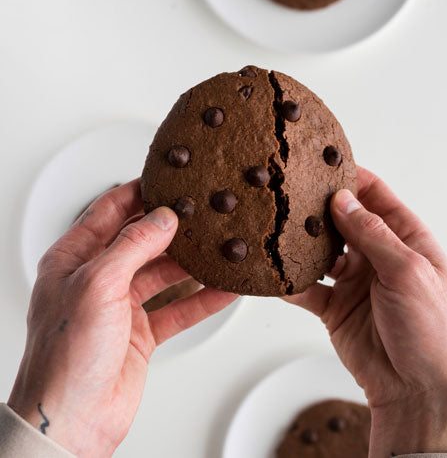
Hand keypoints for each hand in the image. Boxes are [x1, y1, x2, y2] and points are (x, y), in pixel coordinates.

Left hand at [8, 180, 236, 456]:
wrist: (74, 419)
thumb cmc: (66, 357)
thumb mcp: (97, 286)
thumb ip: (132, 247)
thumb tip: (163, 218)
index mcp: (75, 260)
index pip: (109, 211)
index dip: (139, 194)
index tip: (169, 181)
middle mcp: (99, 279)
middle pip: (143, 241)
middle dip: (173, 228)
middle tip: (202, 213)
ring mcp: (122, 306)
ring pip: (165, 274)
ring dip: (192, 264)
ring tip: (219, 248)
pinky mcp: (142, 331)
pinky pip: (179, 307)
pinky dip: (202, 299)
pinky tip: (224, 289)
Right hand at [286, 166, 446, 456]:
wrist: (417, 390)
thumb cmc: (432, 332)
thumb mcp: (407, 272)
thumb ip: (372, 235)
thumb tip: (343, 200)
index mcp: (406, 240)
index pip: (376, 197)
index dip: (351, 180)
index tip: (323, 167)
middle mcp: (378, 256)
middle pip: (342, 221)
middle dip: (319, 209)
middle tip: (292, 196)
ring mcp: (354, 281)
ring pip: (321, 253)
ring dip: (302, 245)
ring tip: (280, 231)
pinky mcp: (334, 306)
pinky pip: (307, 288)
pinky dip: (291, 281)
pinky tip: (277, 273)